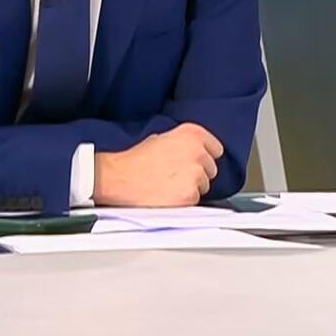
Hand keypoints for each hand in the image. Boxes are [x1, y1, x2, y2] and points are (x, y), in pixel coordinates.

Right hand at [94, 124, 224, 206]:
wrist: (119, 176)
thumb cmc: (136, 159)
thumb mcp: (163, 138)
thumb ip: (184, 143)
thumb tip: (194, 152)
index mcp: (192, 133)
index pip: (216, 149)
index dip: (204, 158)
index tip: (196, 163)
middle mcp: (198, 151)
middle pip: (211, 169)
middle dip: (198, 175)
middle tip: (175, 176)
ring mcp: (196, 173)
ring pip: (204, 186)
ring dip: (191, 188)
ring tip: (168, 185)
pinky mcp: (190, 194)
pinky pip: (195, 200)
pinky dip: (184, 201)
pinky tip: (167, 195)